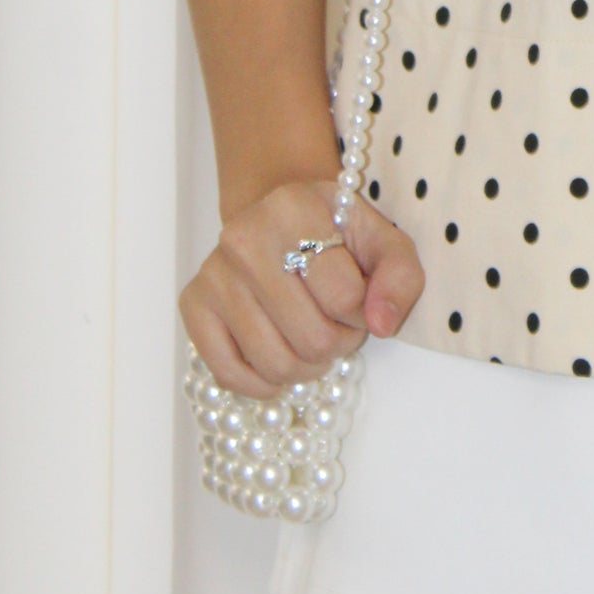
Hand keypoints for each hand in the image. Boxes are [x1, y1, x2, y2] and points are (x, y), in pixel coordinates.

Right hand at [179, 178, 424, 398]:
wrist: (279, 220)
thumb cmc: (336, 234)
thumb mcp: (382, 239)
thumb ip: (400, 276)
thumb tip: (381, 325)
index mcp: (296, 210)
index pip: (347, 298)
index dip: (363, 313)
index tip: (358, 299)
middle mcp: (245, 239)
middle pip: (312, 339)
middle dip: (338, 342)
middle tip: (336, 323)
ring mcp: (214, 273)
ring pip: (275, 363)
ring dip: (307, 365)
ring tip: (311, 336)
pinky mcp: (193, 304)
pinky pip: (229, 374)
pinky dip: (263, 383)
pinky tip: (279, 358)